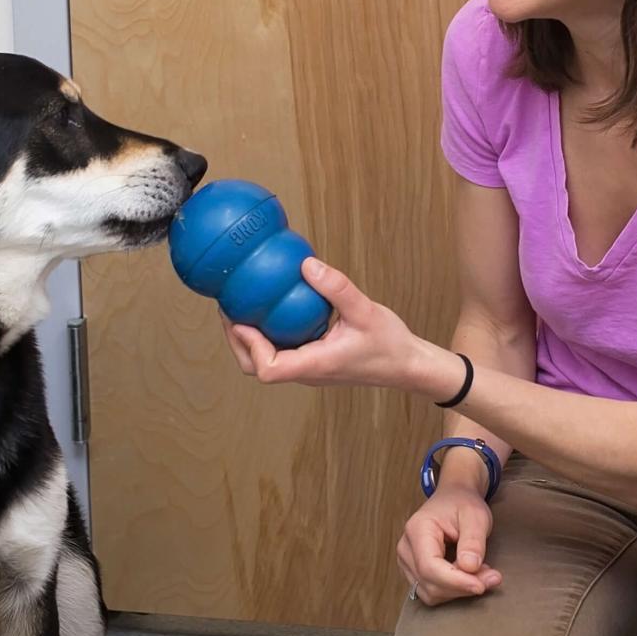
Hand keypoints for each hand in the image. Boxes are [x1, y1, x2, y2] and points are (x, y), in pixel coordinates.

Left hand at [221, 257, 460, 398]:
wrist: (407, 366)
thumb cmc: (390, 345)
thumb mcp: (366, 311)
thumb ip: (337, 288)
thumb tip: (306, 264)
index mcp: (316, 365)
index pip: (269, 369)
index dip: (250, 346)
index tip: (242, 319)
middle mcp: (307, 371)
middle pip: (257, 368)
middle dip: (237, 341)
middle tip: (229, 309)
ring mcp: (308, 368)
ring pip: (266, 362)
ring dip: (248, 339)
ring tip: (241, 306)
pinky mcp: (312, 360)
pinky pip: (281, 352)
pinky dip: (267, 334)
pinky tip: (268, 308)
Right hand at [396, 486, 500, 602]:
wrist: (453, 499)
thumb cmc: (463, 504)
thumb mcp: (475, 516)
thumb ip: (473, 541)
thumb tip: (469, 567)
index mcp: (417, 529)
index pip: (430, 566)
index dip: (456, 581)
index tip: (481, 586)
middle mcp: (406, 548)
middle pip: (430, 583)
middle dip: (462, 587)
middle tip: (492, 577)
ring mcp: (407, 562)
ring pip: (431, 593)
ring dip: (459, 590)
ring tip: (482, 573)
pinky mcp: (415, 572)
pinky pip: (432, 592)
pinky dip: (453, 590)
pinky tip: (469, 576)